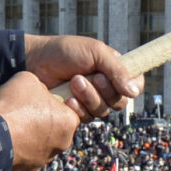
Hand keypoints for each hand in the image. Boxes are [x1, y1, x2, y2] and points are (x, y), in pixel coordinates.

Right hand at [0, 71, 85, 170]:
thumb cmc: (13, 106)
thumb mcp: (29, 80)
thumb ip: (40, 87)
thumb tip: (38, 93)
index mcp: (69, 121)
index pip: (65, 109)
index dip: (50, 102)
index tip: (35, 99)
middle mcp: (63, 143)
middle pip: (54, 127)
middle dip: (41, 120)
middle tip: (22, 111)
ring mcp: (47, 158)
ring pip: (41, 142)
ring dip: (30, 134)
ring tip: (12, 124)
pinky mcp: (30, 167)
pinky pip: (27, 154)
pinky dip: (20, 146)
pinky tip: (8, 136)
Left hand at [24, 35, 142, 119]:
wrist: (35, 62)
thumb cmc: (64, 52)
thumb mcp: (95, 52)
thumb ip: (116, 69)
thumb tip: (134, 92)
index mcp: (113, 70)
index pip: (135, 84)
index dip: (133, 87)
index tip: (123, 84)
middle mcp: (105, 87)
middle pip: (120, 101)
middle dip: (104, 90)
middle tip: (88, 76)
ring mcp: (91, 100)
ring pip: (104, 111)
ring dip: (89, 97)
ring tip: (73, 82)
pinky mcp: (77, 111)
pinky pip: (88, 118)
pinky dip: (78, 108)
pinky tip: (67, 98)